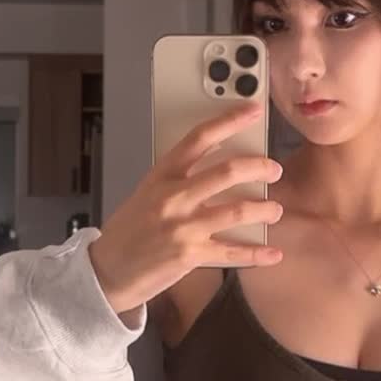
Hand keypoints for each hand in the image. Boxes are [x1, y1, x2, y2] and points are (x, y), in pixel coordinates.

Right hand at [87, 105, 284, 314]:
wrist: (106, 270)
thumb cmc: (129, 231)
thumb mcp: (147, 193)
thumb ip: (178, 177)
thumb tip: (217, 159)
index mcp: (162, 175)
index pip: (200, 137)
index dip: (230, 120)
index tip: (253, 110)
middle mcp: (173, 196)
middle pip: (228, 171)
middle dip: (260, 167)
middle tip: (273, 170)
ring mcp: (183, 226)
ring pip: (238, 210)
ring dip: (265, 208)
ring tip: (274, 209)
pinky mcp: (190, 255)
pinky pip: (233, 252)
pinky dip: (257, 253)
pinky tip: (272, 253)